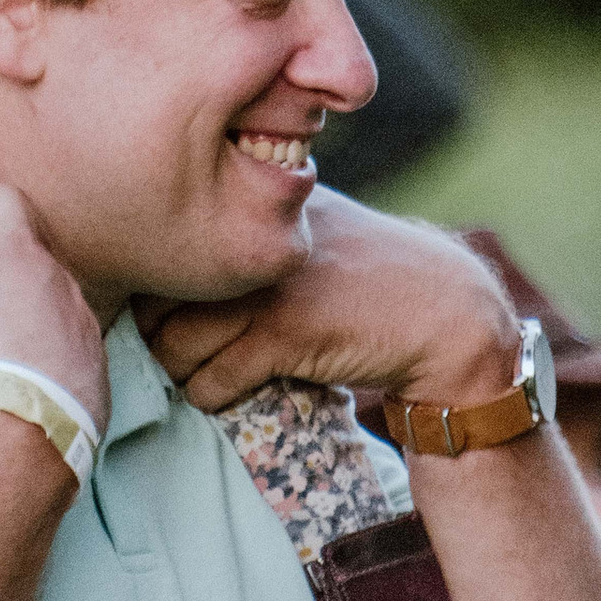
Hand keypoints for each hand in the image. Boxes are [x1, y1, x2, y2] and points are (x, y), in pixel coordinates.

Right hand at [0, 181, 109, 435]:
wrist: (23, 418)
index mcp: (5, 246)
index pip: (2, 198)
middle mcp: (53, 274)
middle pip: (33, 254)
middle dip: (6, 272)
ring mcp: (81, 322)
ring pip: (58, 306)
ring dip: (34, 321)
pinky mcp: (97, 369)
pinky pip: (77, 357)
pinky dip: (55, 367)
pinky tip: (27, 391)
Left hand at [141, 190, 517, 418]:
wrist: (442, 311)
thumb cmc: (370, 274)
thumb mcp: (312, 227)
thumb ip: (258, 230)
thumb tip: (186, 252)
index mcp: (256, 206)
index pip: (171, 246)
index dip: (158, 287)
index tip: (164, 310)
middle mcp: (254, 241)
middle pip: (159, 298)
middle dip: (157, 333)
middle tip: (174, 349)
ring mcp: (268, 287)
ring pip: (175, 345)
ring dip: (179, 371)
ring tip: (198, 373)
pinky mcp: (285, 334)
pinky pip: (213, 379)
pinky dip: (209, 394)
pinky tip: (223, 391)